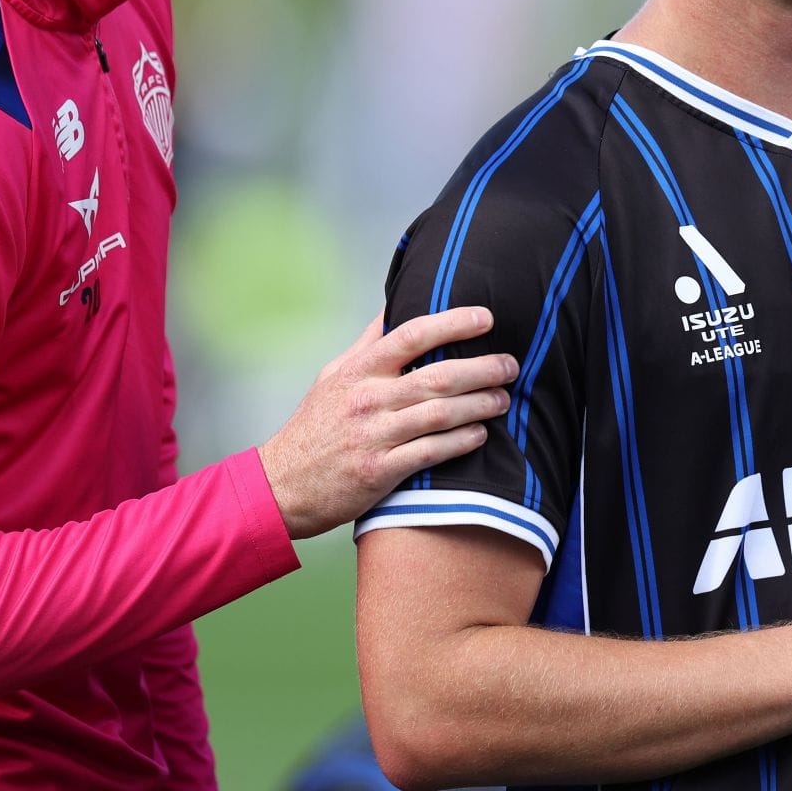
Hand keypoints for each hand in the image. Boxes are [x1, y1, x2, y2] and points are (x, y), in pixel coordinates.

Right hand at [260, 306, 518, 539]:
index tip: (486, 317)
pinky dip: (461, 441)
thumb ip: (367, 344)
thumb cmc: (313, 427)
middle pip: (437, 376)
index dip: (453, 323)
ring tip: (504, 398)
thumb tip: (392, 306)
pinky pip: (431, 451)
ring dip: (480, 404)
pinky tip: (481, 434)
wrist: (282, 486)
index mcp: (359, 371)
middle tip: (510, 365)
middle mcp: (367, 399)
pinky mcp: (379, 471)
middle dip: (482, 368)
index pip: (412, 334)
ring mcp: (374, 435)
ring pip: (440, 413)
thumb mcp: (332, 376)